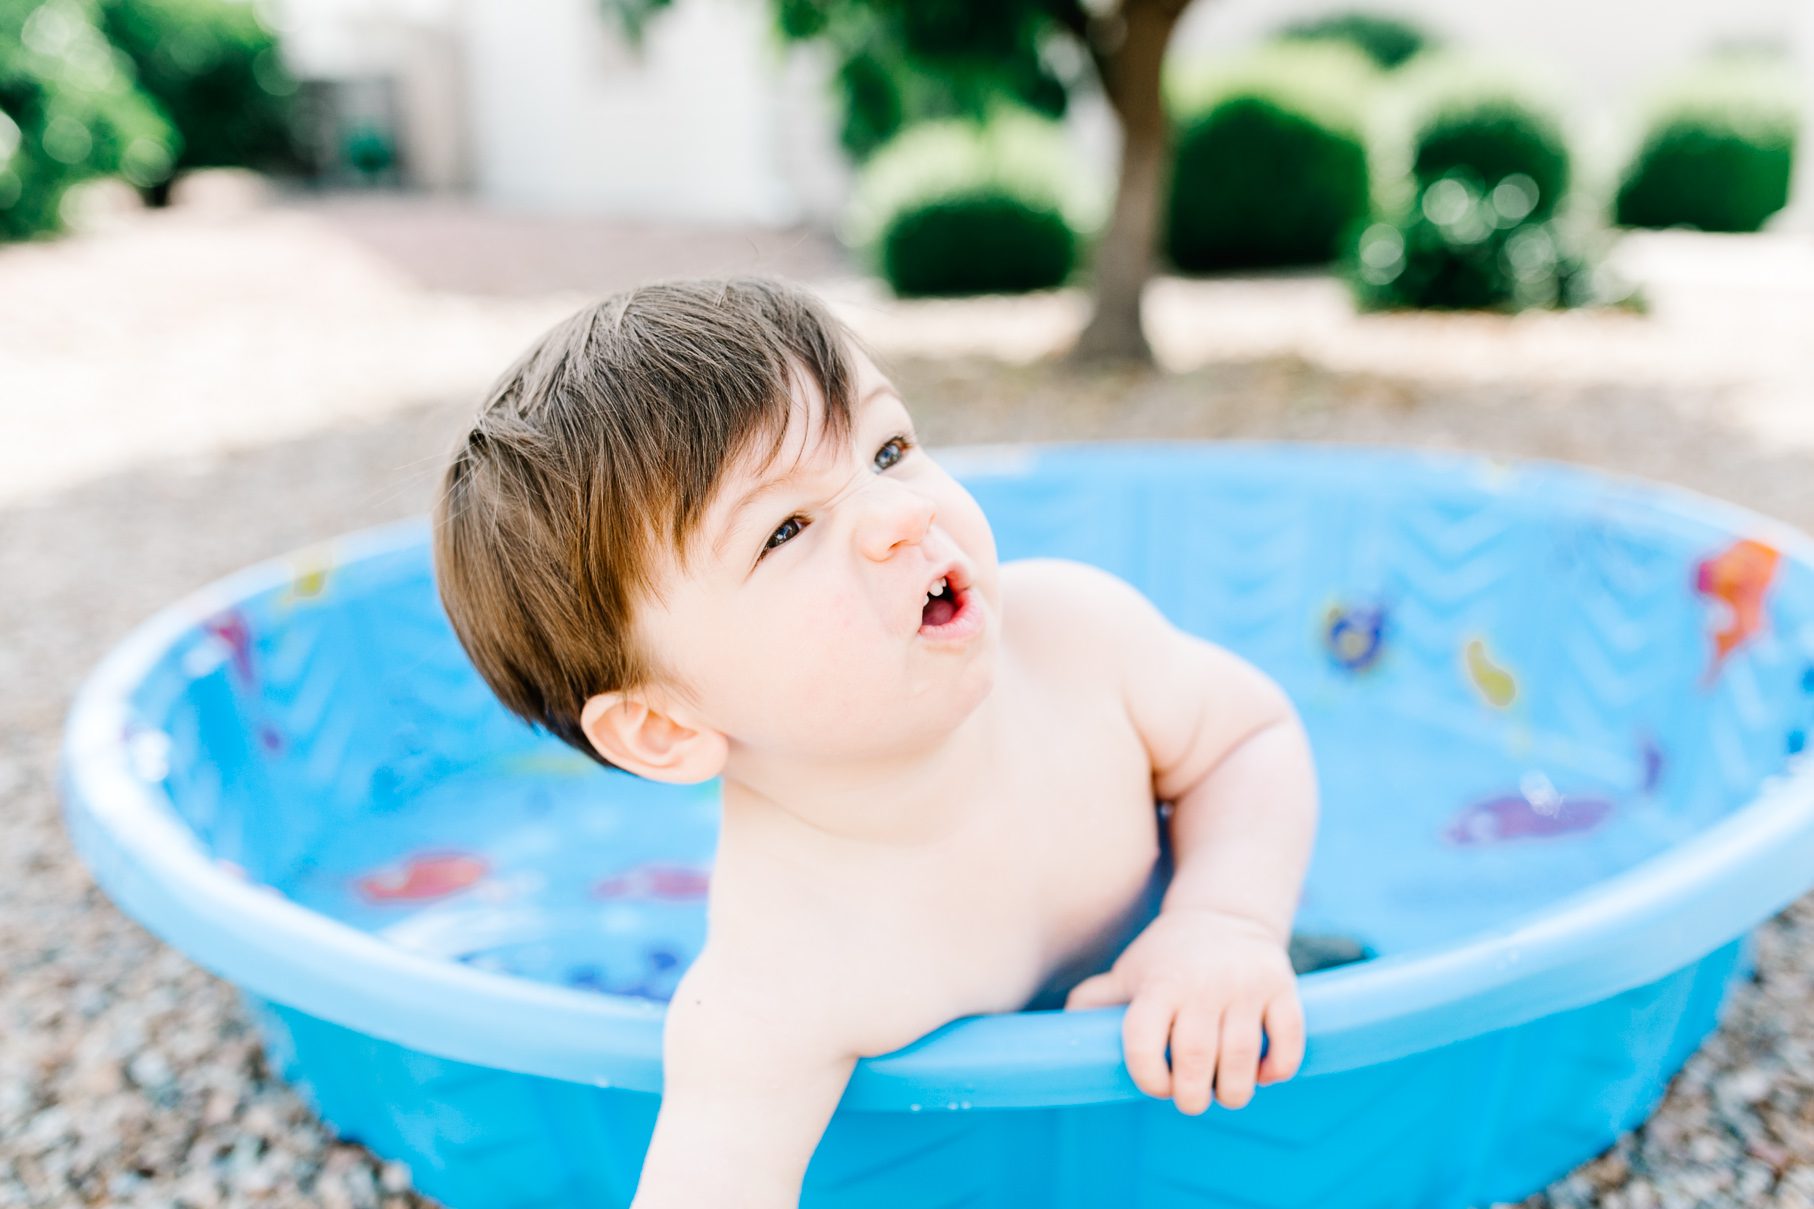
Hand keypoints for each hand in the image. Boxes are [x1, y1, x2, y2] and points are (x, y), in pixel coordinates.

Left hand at [1063, 906, 1304, 1113]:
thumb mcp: (1130, 971)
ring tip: (1224, 1092)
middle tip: (1191, 1099)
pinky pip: (1287, 1042)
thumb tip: (1067, 1029)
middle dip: (1191, 1097)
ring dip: (1232, 1091)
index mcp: (1159, 983)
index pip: (1144, 1042)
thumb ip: (1098, 1000)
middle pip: (1195, 1059)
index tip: (1157, 1085)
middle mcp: (1202, 983)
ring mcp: (1245, 985)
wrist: (1225, 915)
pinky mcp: (1282, 988)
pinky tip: (1262, 1074)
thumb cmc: (1167, 957)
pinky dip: (1277, 1070)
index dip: (1148, 1078)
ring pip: (1242, 1058)